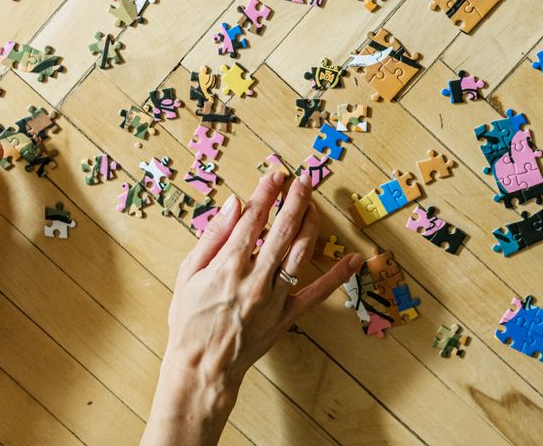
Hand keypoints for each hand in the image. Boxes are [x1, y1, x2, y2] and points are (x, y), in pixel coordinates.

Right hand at [142, 173, 360, 445]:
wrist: (201, 367)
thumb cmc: (189, 320)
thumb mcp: (188, 273)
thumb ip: (213, 236)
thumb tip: (233, 203)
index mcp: (228, 265)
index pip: (252, 218)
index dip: (266, 193)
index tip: (275, 175)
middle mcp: (255, 277)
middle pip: (282, 230)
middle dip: (295, 201)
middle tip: (303, 181)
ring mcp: (275, 297)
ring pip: (301, 253)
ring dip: (311, 225)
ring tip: (315, 205)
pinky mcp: (287, 315)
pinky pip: (317, 293)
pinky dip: (337, 275)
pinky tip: (353, 259)